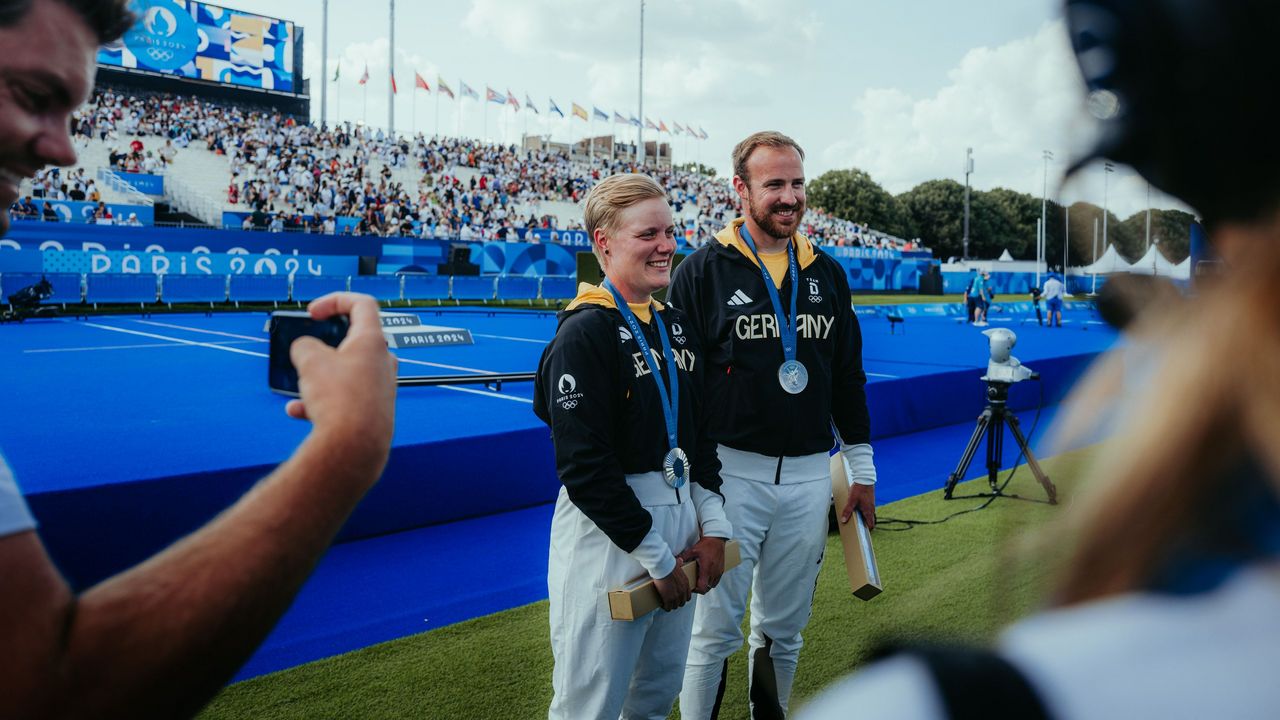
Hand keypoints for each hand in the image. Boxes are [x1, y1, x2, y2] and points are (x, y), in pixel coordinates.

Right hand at [285, 292, 397, 465]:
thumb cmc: (340, 401)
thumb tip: (306, 350)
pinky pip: (345, 399)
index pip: (362, 304)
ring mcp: (381, 387)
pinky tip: (299, 412)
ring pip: (346, 373)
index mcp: (373, 341)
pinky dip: (322, 401)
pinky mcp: (375, 411)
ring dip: (320, 377)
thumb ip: (305, 345)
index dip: (335, 300)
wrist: (354, 448)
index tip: (313, 312)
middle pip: (354, 341)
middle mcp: (383, 362)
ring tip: (300, 387)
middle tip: (308, 352)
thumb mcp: (309, 361)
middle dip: (325, 345)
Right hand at [652, 557, 691, 610]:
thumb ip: (680, 564)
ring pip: (675, 606)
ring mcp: (676, 596)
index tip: (678, 598)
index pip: (688, 596)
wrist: (664, 568)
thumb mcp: (677, 565)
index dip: (682, 598)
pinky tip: (662, 605)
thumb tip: (680, 560)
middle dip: (677, 603)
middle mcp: (682, 591)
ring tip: (666, 604)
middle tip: (671, 601)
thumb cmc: (669, 565)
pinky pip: (668, 607)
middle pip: (682, 603)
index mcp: (686, 584)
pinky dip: (665, 607)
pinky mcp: (668, 599)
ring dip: (671, 606)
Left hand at [679, 537, 726, 593]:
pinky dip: (711, 582)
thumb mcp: (693, 550)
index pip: (703, 587)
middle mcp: (713, 572)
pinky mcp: (721, 570)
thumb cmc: (705, 544)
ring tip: (699, 580)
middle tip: (694, 584)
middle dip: (700, 588)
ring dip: (706, 585)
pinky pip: (716, 581)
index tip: (691, 586)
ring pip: (712, 586)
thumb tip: (676, 561)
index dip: (696, 590)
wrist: (717, 539)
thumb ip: (684, 557)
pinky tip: (706, 576)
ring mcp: (718, 572)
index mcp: (706, 569)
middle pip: (707, 588)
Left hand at [841, 482, 875, 530]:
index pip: (871, 524)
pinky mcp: (870, 499)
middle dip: (865, 523)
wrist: (865, 479)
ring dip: (865, 516)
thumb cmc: (859, 490)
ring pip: (869, 513)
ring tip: (857, 517)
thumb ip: (847, 511)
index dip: (868, 529)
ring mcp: (872, 504)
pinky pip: (868, 508)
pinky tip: (859, 508)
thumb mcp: (851, 501)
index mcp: (868, 511)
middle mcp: (871, 508)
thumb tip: (844, 520)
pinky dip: (865, 510)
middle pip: (870, 519)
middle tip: (859, 526)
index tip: (863, 533)